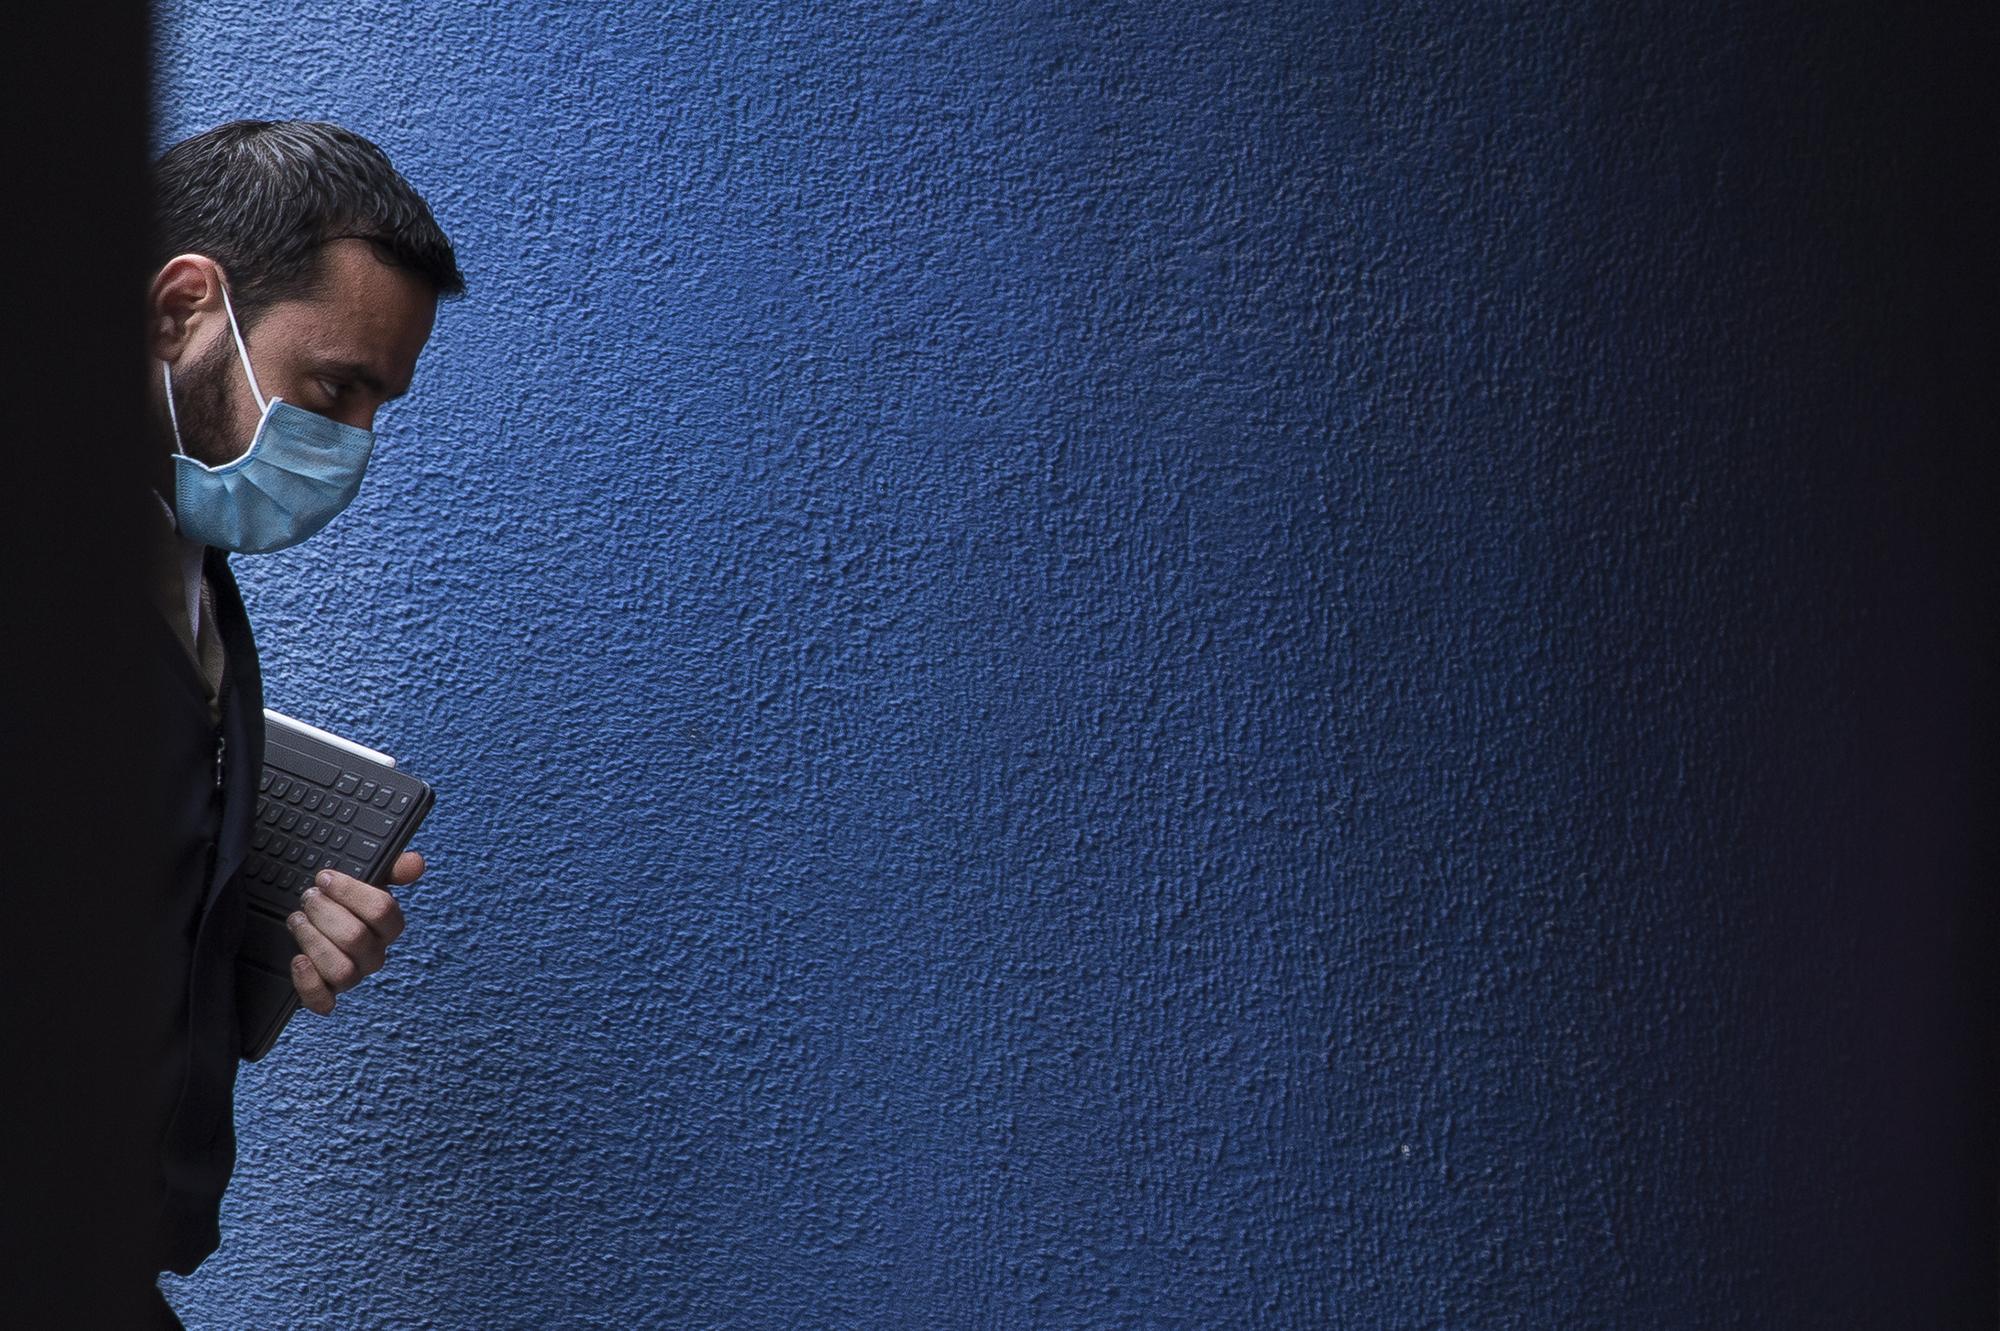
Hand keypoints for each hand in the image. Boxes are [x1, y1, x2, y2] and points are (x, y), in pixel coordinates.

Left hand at [287, 850, 422, 1014]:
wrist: (312, 923)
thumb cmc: (342, 901)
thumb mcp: (365, 878)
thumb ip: (391, 867)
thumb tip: (415, 863)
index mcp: (387, 926)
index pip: (382, 911)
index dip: (350, 893)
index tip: (324, 878)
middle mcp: (374, 955)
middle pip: (356, 938)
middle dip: (325, 913)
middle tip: (308, 897)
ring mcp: (352, 977)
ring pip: (342, 970)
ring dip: (313, 941)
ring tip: (296, 920)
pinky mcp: (326, 995)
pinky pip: (323, 1002)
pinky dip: (309, 983)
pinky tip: (297, 960)